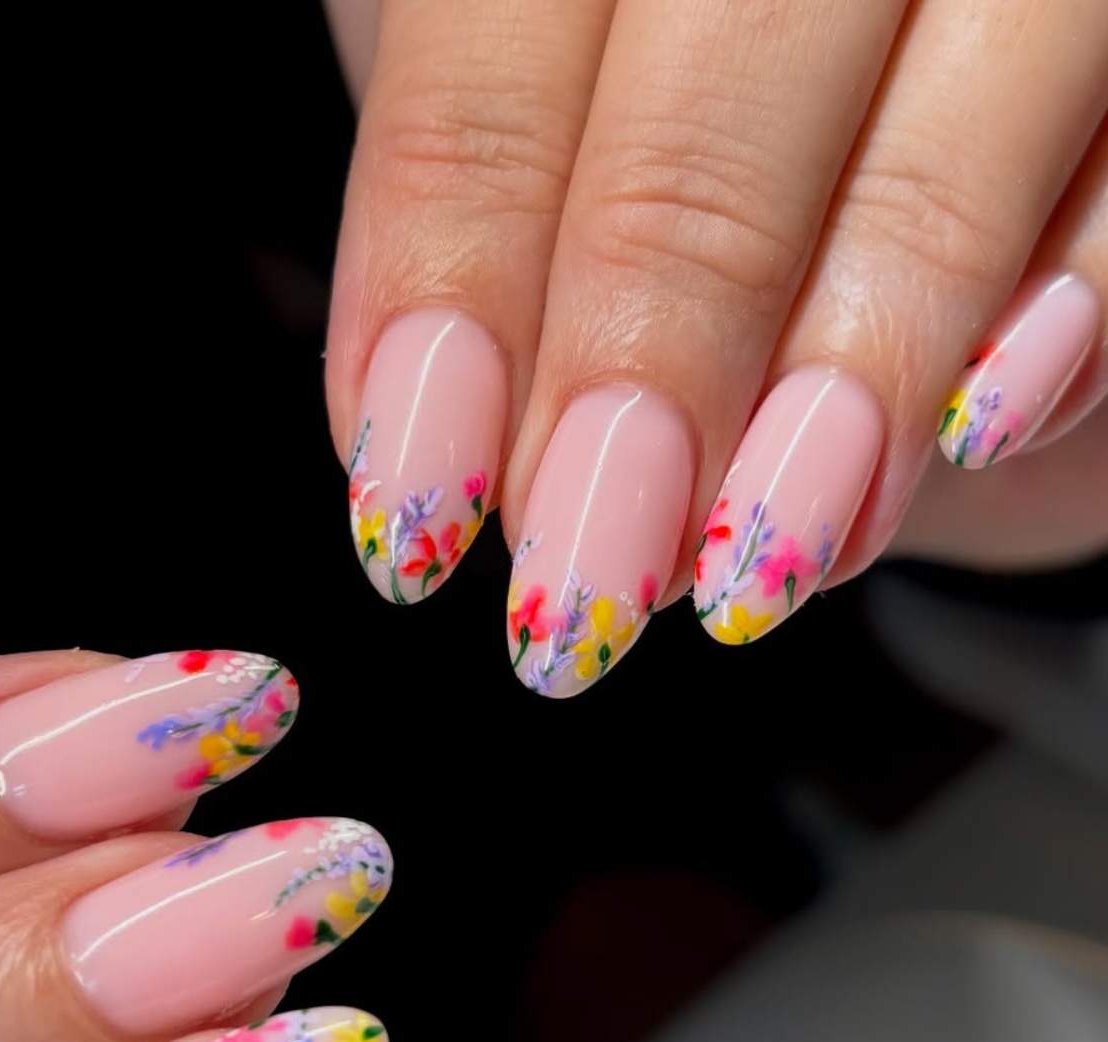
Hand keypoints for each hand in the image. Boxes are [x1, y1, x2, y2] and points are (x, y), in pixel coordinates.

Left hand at [324, 0, 1105, 686]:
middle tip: (587, 570)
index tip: (416, 501)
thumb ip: (472, 202)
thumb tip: (425, 435)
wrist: (907, 62)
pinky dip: (1068, 318)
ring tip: (755, 561)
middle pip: (732, 66)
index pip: (511, 22)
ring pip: (948, 135)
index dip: (454, 266)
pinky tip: (976, 432)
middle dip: (647, 345)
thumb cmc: (670, 79)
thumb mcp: (532, 103)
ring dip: (847, 369)